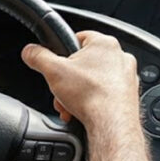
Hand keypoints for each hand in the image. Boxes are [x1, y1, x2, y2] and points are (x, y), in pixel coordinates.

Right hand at [21, 31, 140, 137]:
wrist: (111, 123)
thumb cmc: (91, 95)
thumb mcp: (53, 71)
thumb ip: (37, 56)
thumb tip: (29, 51)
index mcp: (104, 43)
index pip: (79, 37)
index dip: (63, 51)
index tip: (57, 63)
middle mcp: (120, 56)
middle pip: (85, 63)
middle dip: (69, 80)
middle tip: (62, 90)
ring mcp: (127, 76)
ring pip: (95, 80)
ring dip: (79, 93)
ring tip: (71, 105)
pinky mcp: (129, 95)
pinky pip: (106, 94)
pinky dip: (94, 102)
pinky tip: (84, 111)